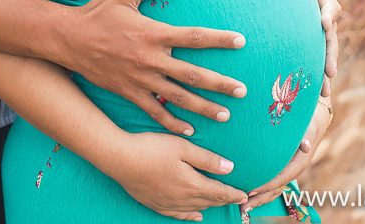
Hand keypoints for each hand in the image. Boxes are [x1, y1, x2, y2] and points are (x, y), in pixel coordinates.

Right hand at [57, 0, 246, 135]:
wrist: (68, 40)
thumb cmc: (97, 13)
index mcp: (152, 34)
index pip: (193, 37)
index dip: (219, 39)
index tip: (240, 42)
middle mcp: (150, 59)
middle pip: (192, 74)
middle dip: (220, 84)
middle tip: (242, 90)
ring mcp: (140, 79)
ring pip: (178, 97)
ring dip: (203, 107)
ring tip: (225, 114)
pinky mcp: (129, 92)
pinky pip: (155, 111)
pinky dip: (172, 122)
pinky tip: (188, 131)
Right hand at [104, 131, 248, 220]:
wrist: (120, 159)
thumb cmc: (151, 148)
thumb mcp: (182, 147)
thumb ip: (207, 159)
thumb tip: (230, 168)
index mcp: (192, 184)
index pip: (219, 192)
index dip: (233, 194)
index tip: (245, 195)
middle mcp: (182, 199)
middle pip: (209, 202)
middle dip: (224, 201)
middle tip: (237, 200)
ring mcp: (168, 203)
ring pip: (195, 209)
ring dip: (209, 207)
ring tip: (220, 206)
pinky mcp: (155, 204)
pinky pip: (178, 214)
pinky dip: (189, 216)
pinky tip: (195, 216)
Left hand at [243, 96, 330, 211]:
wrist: (314, 116)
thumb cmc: (309, 119)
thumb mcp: (309, 125)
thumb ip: (306, 135)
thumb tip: (305, 145)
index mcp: (300, 161)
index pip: (283, 177)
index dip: (268, 185)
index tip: (252, 190)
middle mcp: (294, 168)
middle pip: (276, 188)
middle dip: (260, 198)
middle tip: (242, 206)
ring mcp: (288, 168)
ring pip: (273, 188)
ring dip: (259, 198)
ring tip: (242, 206)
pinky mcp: (283, 166)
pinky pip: (273, 182)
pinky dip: (262, 190)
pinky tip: (249, 195)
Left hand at [299, 0, 339, 96]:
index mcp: (327, 3)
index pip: (329, 9)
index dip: (327, 15)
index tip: (324, 23)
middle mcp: (328, 22)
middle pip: (331, 41)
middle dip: (330, 57)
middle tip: (330, 72)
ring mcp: (322, 36)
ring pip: (326, 56)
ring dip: (325, 73)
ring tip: (325, 91)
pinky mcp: (314, 44)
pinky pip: (316, 61)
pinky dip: (316, 76)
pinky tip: (315, 95)